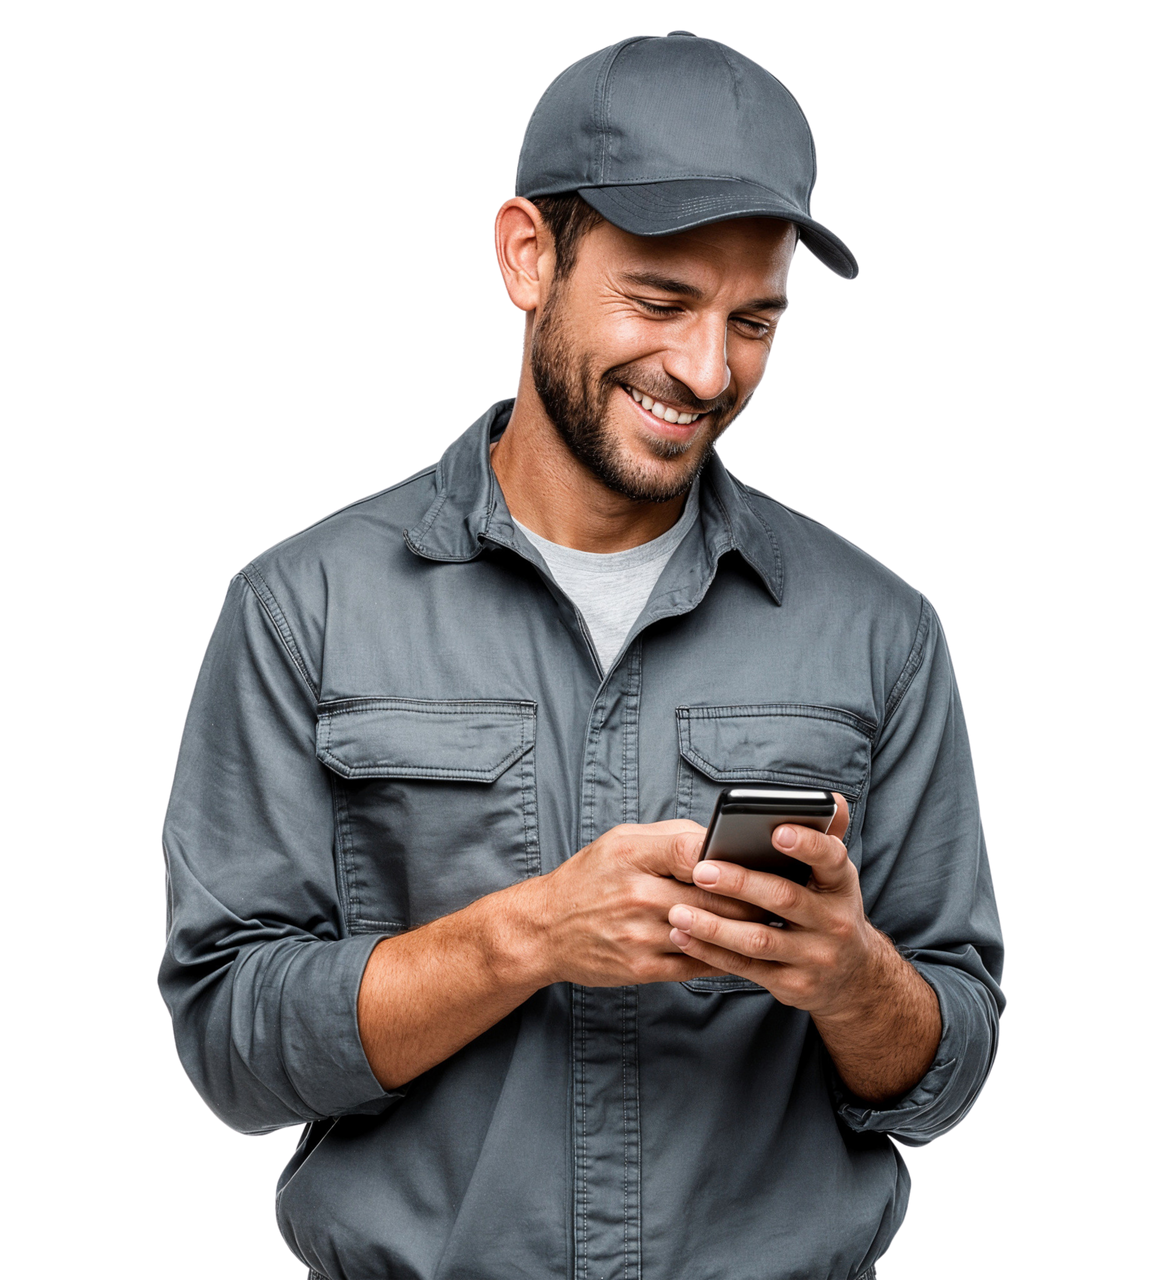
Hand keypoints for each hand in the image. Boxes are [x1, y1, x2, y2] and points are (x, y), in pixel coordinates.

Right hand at [519, 820, 772, 987]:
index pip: (692, 850)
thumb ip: (672, 837)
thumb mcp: (621, 841)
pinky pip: (697, 964)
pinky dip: (724, 957)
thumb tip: (721, 839)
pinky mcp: (642, 968)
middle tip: (785, 897)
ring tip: (774, 924)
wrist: (544, 930)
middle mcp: (636, 895)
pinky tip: (742, 949)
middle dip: (754, 899)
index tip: (759, 858)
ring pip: (711, 934)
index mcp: (633, 855)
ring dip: (746, 931)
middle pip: (714, 898)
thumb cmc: (589, 878)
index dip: (729, 856)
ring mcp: (639, 935)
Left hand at [666, 795, 877, 1015]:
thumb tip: (830, 798)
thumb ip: (826, 835)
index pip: (830, 859)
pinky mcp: (792, 984)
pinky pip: (746, 967)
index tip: (775, 831)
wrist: (852, 977)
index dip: (806, 845)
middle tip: (701, 870)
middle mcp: (833, 921)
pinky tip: (682, 936)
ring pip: (759, 939)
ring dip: (714, 926)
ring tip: (677, 910)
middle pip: (784, 898)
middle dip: (740, 883)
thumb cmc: (828, 909)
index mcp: (841, 884)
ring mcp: (814, 957)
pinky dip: (710, 952)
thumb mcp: (834, 876)